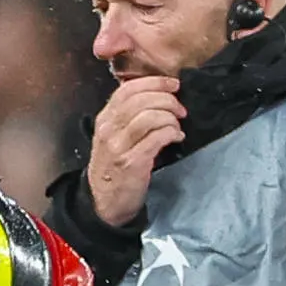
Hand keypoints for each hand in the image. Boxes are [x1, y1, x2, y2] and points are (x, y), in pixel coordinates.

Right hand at [82, 75, 188, 227]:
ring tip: (177, 126)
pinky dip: (172, 133)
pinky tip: (177, 138)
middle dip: (168, 100)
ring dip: (170, 118)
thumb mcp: (113, 137)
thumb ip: (128, 117)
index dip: (154, 82)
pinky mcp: (132, 162)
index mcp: (105, 119)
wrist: (104, 203)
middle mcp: (108, 129)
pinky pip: (157, 138)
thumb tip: (157, 96)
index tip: (174, 84)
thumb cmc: (113, 168)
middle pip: (141, 100)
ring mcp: (119, 146)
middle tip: (180, 109)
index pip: (127, 89)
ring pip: (150, 117)